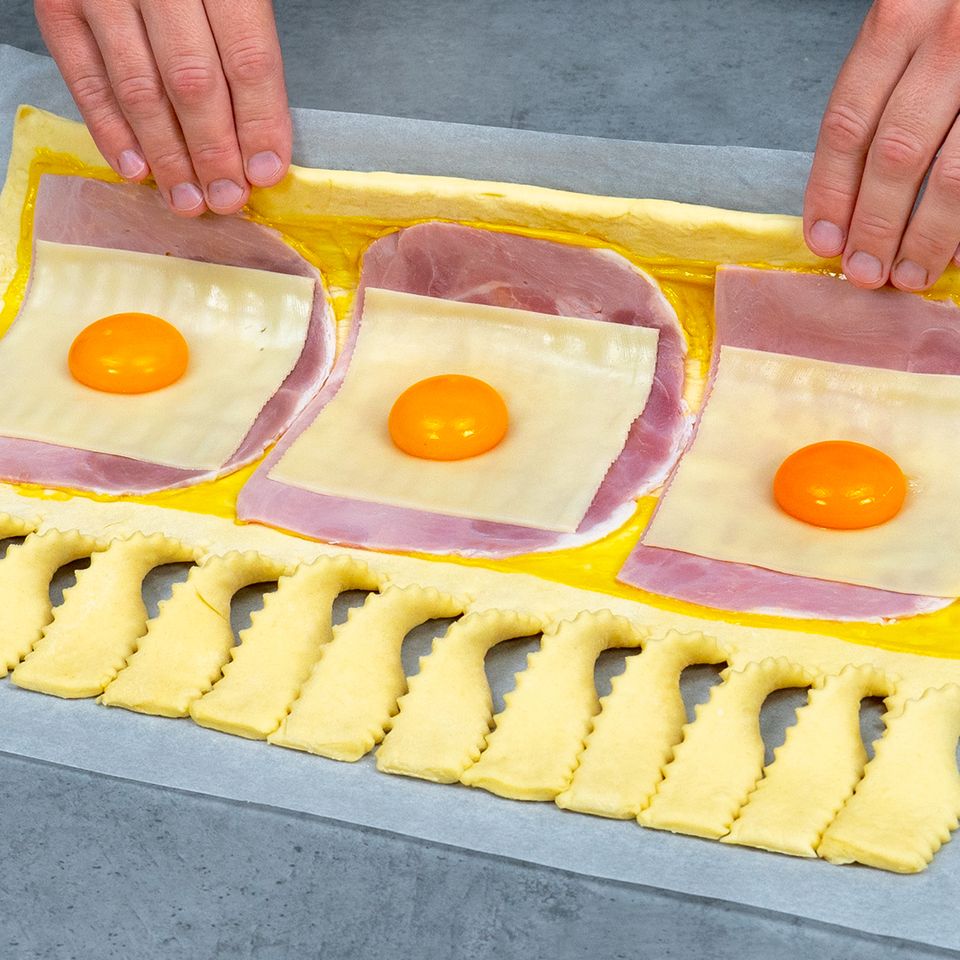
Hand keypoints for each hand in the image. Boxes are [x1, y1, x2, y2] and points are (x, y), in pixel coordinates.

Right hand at [35, 0, 291, 216]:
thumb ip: (243, 47)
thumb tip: (259, 140)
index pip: (247, 58)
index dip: (259, 123)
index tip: (266, 172)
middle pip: (193, 82)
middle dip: (214, 153)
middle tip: (226, 199)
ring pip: (140, 89)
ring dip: (167, 156)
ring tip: (187, 201)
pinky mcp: (57, 1)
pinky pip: (86, 78)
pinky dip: (111, 131)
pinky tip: (137, 170)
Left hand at [805, 0, 959, 290]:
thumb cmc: (951, 11)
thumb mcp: (908, 27)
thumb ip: (883, 92)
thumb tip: (851, 194)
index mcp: (897, 22)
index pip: (848, 125)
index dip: (830, 193)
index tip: (823, 240)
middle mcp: (947, 40)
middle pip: (896, 155)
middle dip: (875, 225)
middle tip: (864, 270)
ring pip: (955, 173)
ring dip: (927, 236)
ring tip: (910, 275)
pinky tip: (958, 254)